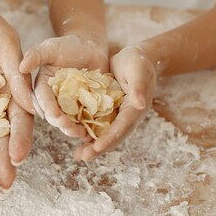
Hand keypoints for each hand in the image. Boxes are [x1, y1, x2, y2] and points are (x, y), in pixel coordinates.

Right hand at [19, 35, 108, 139]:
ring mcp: (70, 106)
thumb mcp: (50, 48)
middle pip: (56, 116)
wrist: (91, 48)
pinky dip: (90, 127)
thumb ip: (35, 55)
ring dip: (76, 130)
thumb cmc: (68, 45)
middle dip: (63, 125)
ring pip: (70, 122)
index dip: (50, 111)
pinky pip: (86, 120)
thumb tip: (20, 66)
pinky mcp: (84, 108)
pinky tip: (95, 133)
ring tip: (84, 134)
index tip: (57, 118)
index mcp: (42, 89)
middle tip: (73, 130)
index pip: (43, 102)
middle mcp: (54, 100)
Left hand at [75, 45, 156, 160]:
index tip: (97, 147)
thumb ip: (138, 86)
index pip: (122, 126)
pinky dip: (86, 132)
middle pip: (112, 135)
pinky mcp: (105, 110)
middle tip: (83, 157)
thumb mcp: (138, 70)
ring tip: (78, 156)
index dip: (110, 138)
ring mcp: (115, 114)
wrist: (133, 57)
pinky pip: (96, 124)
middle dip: (98, 148)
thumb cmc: (137, 62)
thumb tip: (140, 104)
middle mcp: (125, 116)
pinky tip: (74, 138)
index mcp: (135, 109)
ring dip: (92, 145)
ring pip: (103, 133)